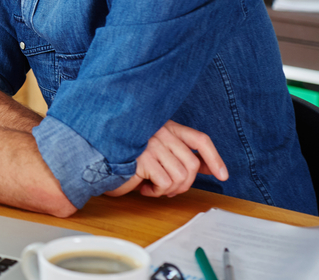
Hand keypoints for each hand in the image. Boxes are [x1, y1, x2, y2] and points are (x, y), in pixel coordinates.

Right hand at [105, 120, 227, 198]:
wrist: (96, 162)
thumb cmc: (126, 158)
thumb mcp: (157, 154)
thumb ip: (180, 156)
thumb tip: (207, 168)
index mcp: (166, 126)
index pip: (199, 139)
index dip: (214, 158)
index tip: (222, 176)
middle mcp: (160, 131)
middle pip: (192, 164)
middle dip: (185, 184)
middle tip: (169, 189)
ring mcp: (152, 143)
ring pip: (181, 176)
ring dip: (170, 190)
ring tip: (154, 187)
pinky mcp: (144, 157)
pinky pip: (166, 183)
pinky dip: (157, 192)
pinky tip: (145, 187)